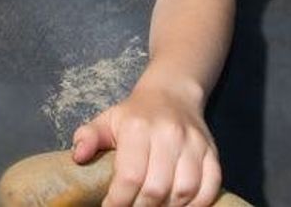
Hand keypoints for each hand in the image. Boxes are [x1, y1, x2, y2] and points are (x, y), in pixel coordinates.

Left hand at [72, 83, 221, 205]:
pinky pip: (210, 187)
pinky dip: (197, 203)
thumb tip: (78, 157)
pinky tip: (179, 205)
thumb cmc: (136, 114)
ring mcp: (193, 143)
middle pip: (156, 189)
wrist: (172, 93)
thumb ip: (89, 137)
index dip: (118, 202)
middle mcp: (168, 134)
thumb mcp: (107, 120)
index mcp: (138, 127)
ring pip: (184, 191)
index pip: (130, 176)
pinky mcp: (212, 152)